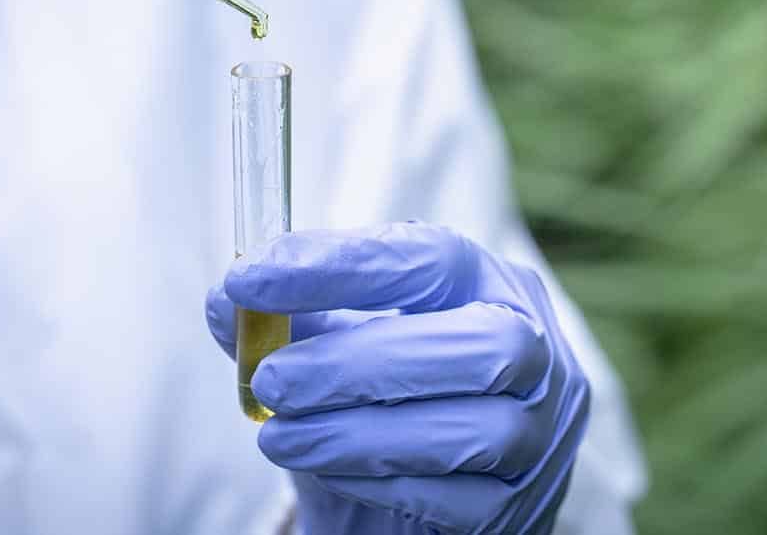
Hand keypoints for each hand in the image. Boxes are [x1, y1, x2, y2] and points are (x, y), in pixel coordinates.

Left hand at [206, 223, 589, 534]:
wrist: (426, 486)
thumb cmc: (386, 392)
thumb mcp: (339, 343)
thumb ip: (288, 320)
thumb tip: (225, 302)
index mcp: (493, 282)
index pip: (430, 258)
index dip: (338, 264)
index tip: (248, 278)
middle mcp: (538, 351)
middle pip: (480, 345)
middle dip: (360, 362)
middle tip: (271, 380)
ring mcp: (542, 434)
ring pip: (471, 431)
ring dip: (357, 433)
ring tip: (280, 437)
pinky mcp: (520, 507)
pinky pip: (459, 501)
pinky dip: (381, 481)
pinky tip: (328, 468)